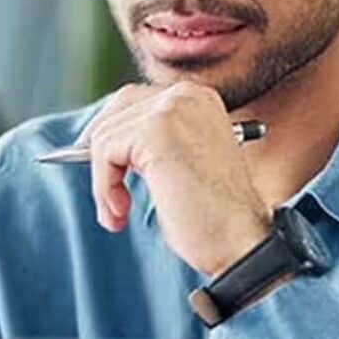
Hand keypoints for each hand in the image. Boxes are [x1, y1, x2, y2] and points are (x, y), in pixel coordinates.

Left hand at [80, 81, 271, 275]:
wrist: (240, 242)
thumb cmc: (213, 217)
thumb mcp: (179, 164)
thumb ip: (152, 142)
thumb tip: (99, 136)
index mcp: (200, 100)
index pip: (134, 100)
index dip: (113, 134)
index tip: (105, 170)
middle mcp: (188, 96)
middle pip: (116, 110)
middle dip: (102, 153)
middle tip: (108, 195)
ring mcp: (173, 108)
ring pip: (105, 135)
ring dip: (103, 182)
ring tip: (119, 215)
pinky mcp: (155, 130)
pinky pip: (104, 151)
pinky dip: (103, 187)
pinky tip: (121, 214)